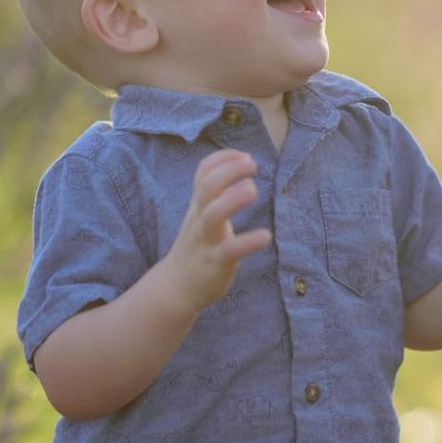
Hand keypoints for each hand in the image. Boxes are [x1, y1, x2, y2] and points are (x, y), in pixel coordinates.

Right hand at [163, 149, 272, 313]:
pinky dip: (248, 242)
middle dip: (228, 171)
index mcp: (198, 205)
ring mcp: (206, 241)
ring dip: (233, 199)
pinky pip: (230, 251)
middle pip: (206, 188)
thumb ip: (215, 194)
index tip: (244, 155)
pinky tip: (265, 236)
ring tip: (252, 190)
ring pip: (213, 216)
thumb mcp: (201, 215)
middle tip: (252, 164)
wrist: (176, 287)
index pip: (203, 172)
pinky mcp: (216, 263)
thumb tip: (237, 166)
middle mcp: (199, 219)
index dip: (223, 158)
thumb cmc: (196, 246)